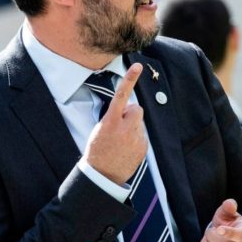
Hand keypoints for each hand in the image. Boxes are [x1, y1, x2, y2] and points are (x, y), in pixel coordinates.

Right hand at [81, 63, 147, 184]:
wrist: (104, 176)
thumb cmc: (98, 151)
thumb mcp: (99, 130)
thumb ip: (113, 117)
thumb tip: (125, 110)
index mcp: (111, 122)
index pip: (121, 95)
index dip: (129, 79)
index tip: (137, 66)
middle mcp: (125, 128)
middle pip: (137, 108)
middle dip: (131, 113)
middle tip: (120, 125)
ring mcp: (136, 138)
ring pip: (139, 123)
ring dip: (133, 127)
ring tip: (121, 141)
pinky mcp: (143, 146)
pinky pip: (142, 135)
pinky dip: (136, 138)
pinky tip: (126, 148)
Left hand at [200, 199, 241, 241]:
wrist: (229, 240)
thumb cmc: (228, 225)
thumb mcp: (228, 214)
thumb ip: (228, 207)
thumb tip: (230, 203)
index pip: (239, 236)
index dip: (228, 233)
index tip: (218, 228)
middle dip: (211, 237)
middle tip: (209, 232)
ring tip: (206, 240)